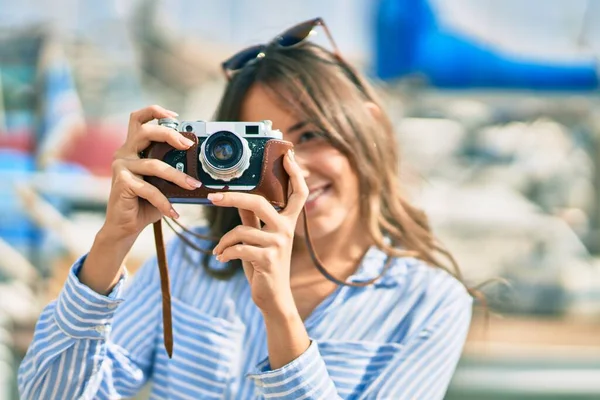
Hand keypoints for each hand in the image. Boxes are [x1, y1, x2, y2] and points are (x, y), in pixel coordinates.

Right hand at [103, 105, 202, 240]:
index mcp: (133, 148)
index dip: (155, 111)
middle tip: (188, 145)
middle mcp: (124, 153)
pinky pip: (150, 189)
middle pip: (146, 131)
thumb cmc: (145, 203)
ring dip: (177, 177)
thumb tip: (198, 167)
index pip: (138, 119)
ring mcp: (121, 166)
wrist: (125, 226)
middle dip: (169, 134)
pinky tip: (174, 213)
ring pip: (154, 164)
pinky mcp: (122, 182)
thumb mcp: (161, 183)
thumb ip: (171, 170)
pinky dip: (165, 202)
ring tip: (193, 186)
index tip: (176, 116)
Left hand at [210, 150, 307, 313]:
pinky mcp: (267, 260)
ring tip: (218, 250)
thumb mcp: (259, 238)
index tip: (288, 154)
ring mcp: (278, 245)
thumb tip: (237, 196)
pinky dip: (225, 252)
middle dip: (233, 198)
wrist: (272, 297)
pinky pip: (238, 248)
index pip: (298, 193)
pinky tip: (220, 258)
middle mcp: (286, 230)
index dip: (295, 173)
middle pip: (261, 202)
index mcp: (288, 221)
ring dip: (224, 241)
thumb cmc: (264, 265)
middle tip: (212, 197)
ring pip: (242, 230)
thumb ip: (252, 217)